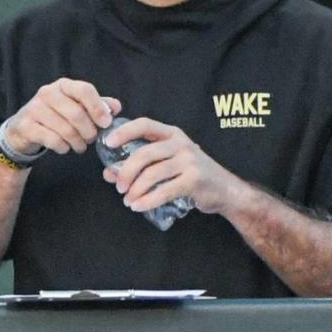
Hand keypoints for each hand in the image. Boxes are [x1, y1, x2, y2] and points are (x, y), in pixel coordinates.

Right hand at [4, 78, 120, 154]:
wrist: (23, 129)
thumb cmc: (55, 116)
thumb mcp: (76, 107)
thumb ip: (97, 106)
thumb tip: (116, 107)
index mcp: (63, 85)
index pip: (84, 90)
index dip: (98, 107)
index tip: (106, 123)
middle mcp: (47, 93)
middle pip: (76, 113)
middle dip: (89, 131)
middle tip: (92, 139)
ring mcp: (34, 109)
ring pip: (65, 129)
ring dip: (78, 142)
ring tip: (80, 146)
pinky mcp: (26, 126)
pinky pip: (52, 140)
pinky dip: (63, 147)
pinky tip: (65, 147)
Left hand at [101, 118, 238, 214]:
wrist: (224, 190)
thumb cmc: (191, 174)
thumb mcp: (167, 164)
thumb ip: (140, 165)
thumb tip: (109, 174)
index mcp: (172, 134)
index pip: (144, 124)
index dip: (124, 132)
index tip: (108, 142)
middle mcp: (181, 143)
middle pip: (144, 154)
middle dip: (126, 171)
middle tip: (118, 186)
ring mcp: (189, 161)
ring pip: (152, 174)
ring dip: (135, 190)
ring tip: (128, 200)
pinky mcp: (193, 180)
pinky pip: (164, 190)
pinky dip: (147, 201)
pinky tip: (138, 206)